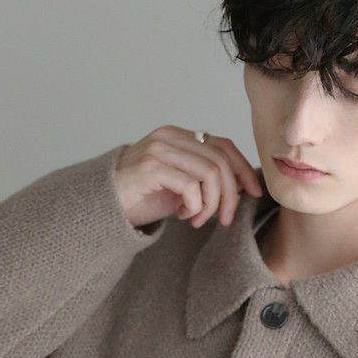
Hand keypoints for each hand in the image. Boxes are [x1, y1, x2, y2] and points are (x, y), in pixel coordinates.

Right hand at [113, 125, 263, 231]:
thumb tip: (242, 186)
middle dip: (230, 194)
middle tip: (224, 219)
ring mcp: (159, 149)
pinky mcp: (150, 167)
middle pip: (220, 161)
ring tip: (199, 220)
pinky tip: (183, 216)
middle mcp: (170, 137)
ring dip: (211, 204)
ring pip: (210, 173)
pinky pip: (190, 186)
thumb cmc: (141, 198)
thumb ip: (205, 181)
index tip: (255, 193)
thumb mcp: (181, 187)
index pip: (223, 145)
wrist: (103, 206)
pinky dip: (195, 206)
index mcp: (179, 136)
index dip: (243, 169)